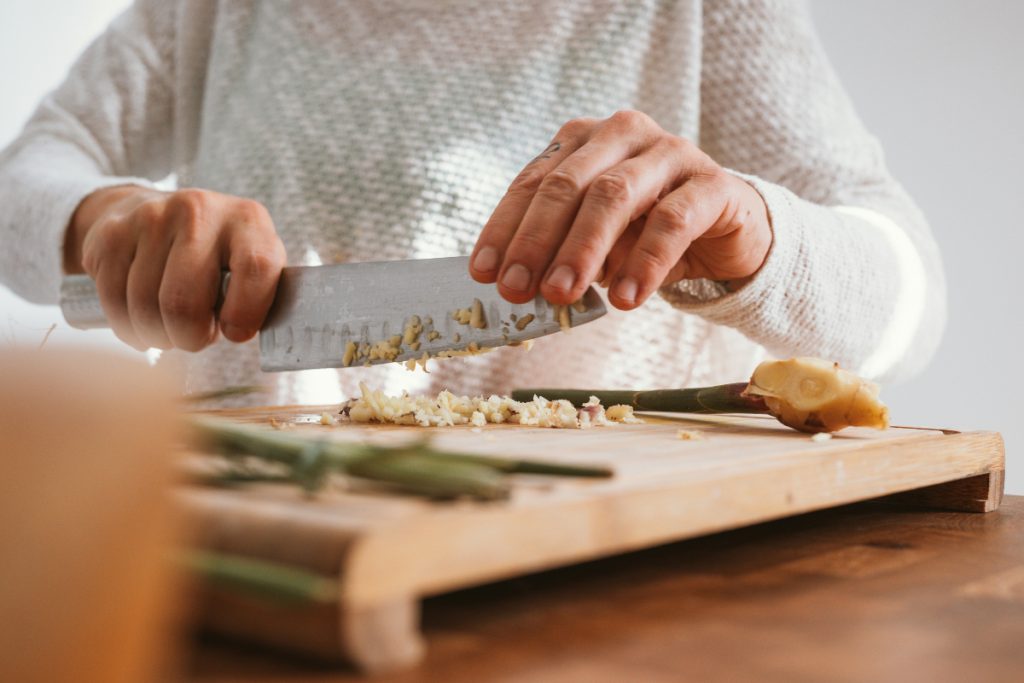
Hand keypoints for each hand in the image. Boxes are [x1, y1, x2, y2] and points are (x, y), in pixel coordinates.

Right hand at [64, 186, 285, 350]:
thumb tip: (241, 333)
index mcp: (248, 220)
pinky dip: (128, 328)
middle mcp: (200, 210)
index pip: (256, 268)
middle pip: (184, 302)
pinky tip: (142, 321)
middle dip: (190, 338)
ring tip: (171, 327)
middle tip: (195, 337)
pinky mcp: (112, 233)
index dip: (245, 313)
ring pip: (145, 308)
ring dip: (158, 335)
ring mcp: (152, 217)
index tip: (235, 333)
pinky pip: (113, 302)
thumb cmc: (220, 257)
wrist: (159, 213)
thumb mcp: (252, 265)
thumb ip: (260, 296)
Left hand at [469, 110, 771, 309]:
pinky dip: (644, 262)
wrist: (727, 231)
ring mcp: (670, 152)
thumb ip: (559, 252)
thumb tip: (518, 287)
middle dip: (536, 241)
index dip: (505, 229)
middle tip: (518, 291)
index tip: (483, 273)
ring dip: (582, 249)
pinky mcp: (713, 183)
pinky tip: (625, 298)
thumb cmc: (646, 232)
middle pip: (568, 185)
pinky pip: (672, 220)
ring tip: (562, 295)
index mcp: (583, 141)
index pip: (533, 182)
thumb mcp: (595, 241)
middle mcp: (623, 134)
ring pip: (615, 195)